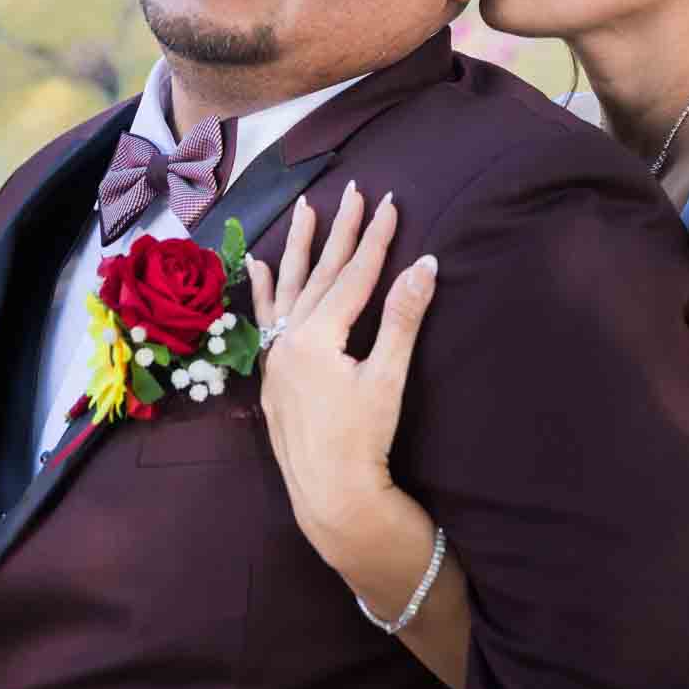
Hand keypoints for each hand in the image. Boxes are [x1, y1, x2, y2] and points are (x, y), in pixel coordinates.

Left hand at [247, 181, 438, 574]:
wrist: (332, 497)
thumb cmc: (364, 441)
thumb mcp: (388, 378)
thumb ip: (404, 318)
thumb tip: (426, 265)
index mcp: (318, 339)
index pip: (353, 276)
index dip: (374, 239)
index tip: (388, 203)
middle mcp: (290, 341)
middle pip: (320, 274)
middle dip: (339, 231)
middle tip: (354, 191)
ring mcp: (277, 358)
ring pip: (289, 289)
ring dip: (299, 248)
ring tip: (305, 208)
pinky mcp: (274, 376)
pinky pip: (265, 320)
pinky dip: (265, 290)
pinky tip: (261, 265)